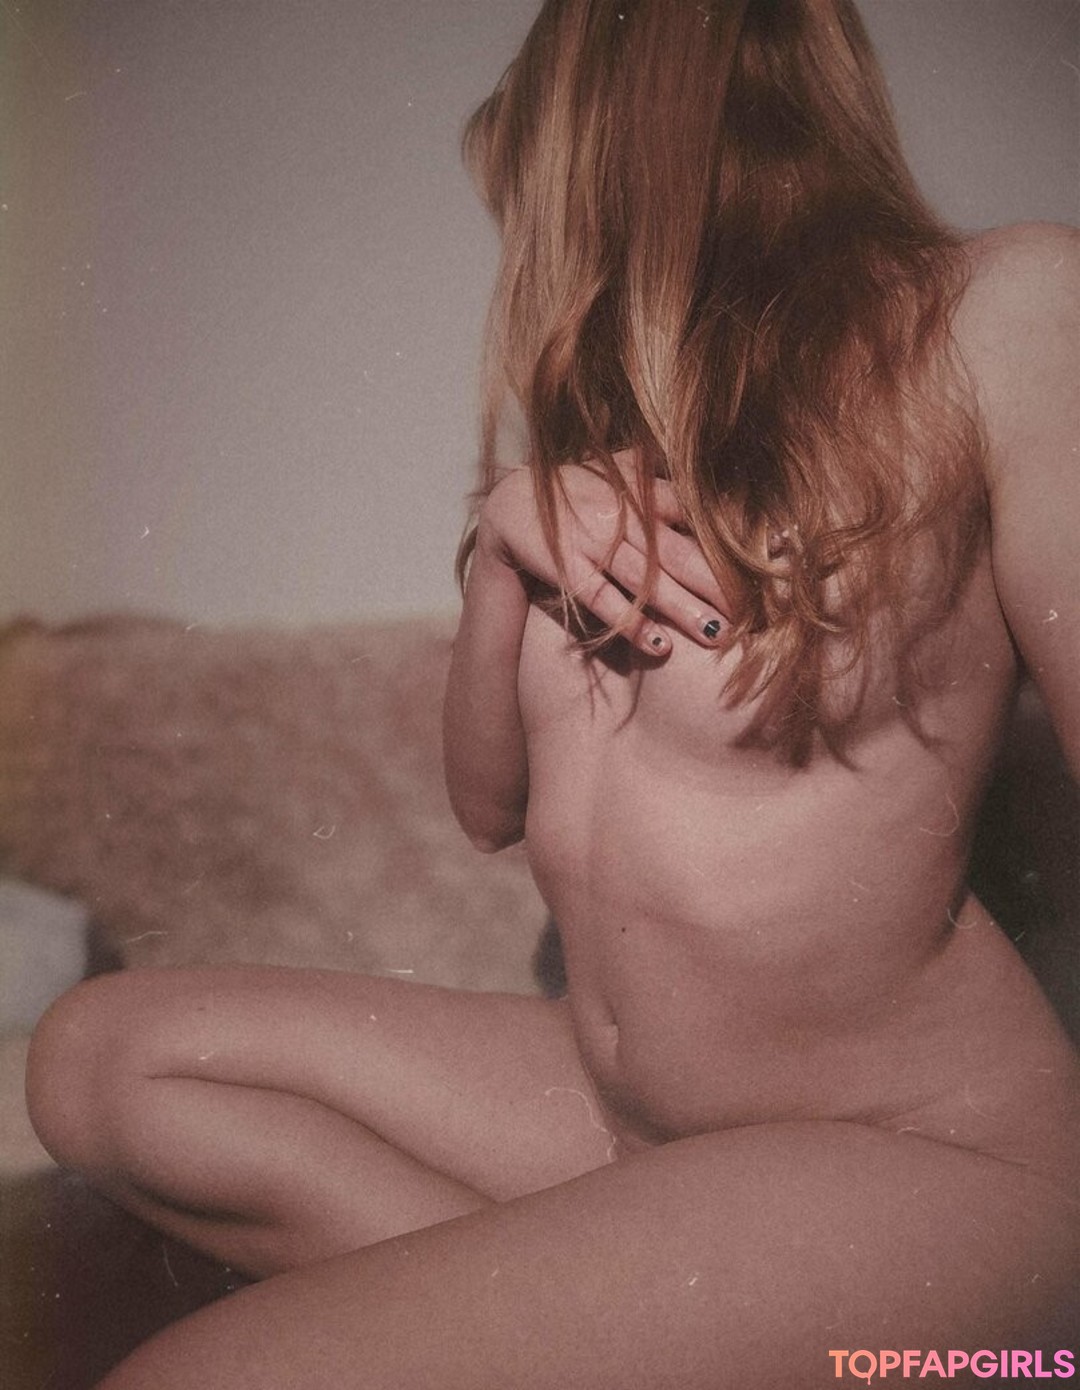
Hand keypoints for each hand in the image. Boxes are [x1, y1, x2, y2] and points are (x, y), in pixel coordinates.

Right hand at [474, 461, 729, 655]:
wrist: (511, 505)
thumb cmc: (577, 491)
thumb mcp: (620, 468)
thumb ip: (663, 471)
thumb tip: (714, 462)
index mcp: (642, 491)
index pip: (696, 513)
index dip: (733, 536)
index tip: (771, 559)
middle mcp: (624, 516)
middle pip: (680, 554)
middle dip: (717, 585)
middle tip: (753, 615)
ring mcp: (595, 544)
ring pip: (647, 581)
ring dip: (684, 609)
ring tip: (717, 635)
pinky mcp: (568, 570)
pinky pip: (604, 601)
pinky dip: (631, 623)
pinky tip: (659, 645)